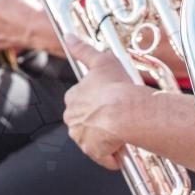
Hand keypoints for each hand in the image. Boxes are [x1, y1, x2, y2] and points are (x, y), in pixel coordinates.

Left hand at [63, 35, 135, 170]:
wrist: (125, 112)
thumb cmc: (116, 87)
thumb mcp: (101, 60)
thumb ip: (83, 49)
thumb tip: (69, 37)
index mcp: (73, 99)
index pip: (81, 102)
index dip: (96, 103)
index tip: (109, 102)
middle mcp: (72, 120)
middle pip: (86, 122)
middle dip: (100, 123)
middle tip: (118, 118)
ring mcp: (81, 137)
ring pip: (94, 139)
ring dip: (107, 138)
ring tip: (122, 133)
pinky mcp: (93, 152)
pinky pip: (103, 157)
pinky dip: (112, 156)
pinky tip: (122, 149)